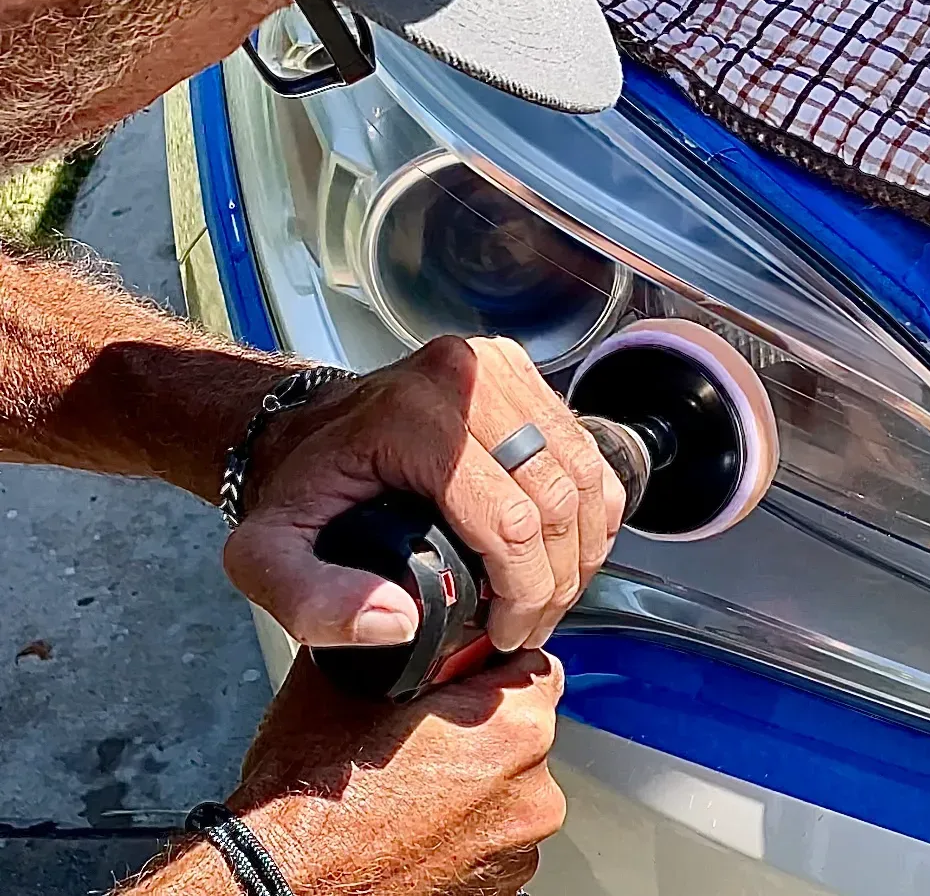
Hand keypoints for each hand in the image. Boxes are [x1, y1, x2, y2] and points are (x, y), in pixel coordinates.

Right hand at [137, 650, 564, 895]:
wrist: (283, 887)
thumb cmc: (312, 798)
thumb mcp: (349, 677)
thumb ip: (401, 635)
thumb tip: (403, 606)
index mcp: (514, 726)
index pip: (533, 662)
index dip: (489, 661)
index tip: (456, 674)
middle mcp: (534, 789)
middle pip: (524, 726)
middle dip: (483, 721)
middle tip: (426, 729)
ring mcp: (520, 847)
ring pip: (510, 783)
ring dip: (477, 778)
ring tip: (415, 783)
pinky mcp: (501, 888)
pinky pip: (494, 834)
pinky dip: (466, 826)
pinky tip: (417, 822)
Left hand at [223, 336, 625, 651]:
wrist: (308, 428)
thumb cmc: (298, 489)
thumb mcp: (268, 557)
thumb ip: (315, 601)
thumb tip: (400, 623)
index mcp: (411, 415)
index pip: (508, 518)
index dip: (522, 592)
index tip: (504, 633)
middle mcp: (467, 377)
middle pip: (557, 497)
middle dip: (556, 581)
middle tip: (530, 625)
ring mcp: (500, 368)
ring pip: (584, 473)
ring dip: (581, 550)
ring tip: (549, 597)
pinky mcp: (522, 373)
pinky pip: (587, 450)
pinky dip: (591, 510)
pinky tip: (563, 551)